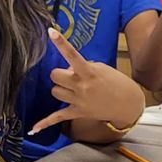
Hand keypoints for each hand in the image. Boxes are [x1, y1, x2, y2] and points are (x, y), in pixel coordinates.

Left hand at [30, 27, 145, 134]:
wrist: (128, 103)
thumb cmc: (117, 83)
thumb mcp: (102, 68)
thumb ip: (84, 67)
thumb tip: (68, 70)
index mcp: (89, 72)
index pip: (72, 55)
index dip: (61, 43)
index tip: (51, 32)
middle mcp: (81, 86)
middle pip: (55, 75)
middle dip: (59, 74)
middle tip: (70, 76)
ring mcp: (78, 100)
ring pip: (54, 91)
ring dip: (60, 89)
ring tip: (73, 90)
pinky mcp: (77, 113)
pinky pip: (57, 118)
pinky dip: (45, 123)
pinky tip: (34, 129)